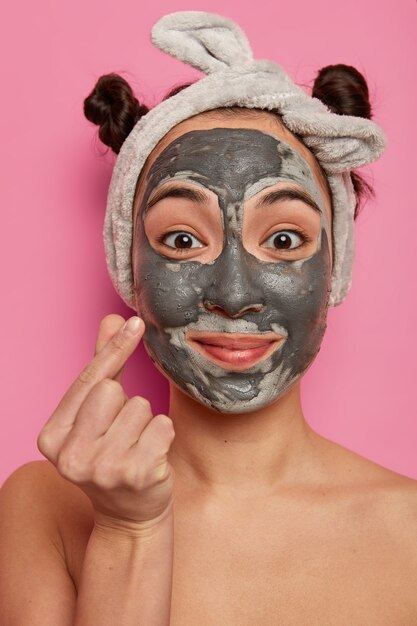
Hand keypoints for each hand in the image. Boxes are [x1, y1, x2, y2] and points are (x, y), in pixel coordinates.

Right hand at [37, 314, 175, 529]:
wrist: (129, 515)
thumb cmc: (112, 456)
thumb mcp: (97, 415)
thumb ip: (102, 367)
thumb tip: (112, 319)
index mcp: (52, 438)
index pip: (85, 381)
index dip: (113, 350)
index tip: (134, 322)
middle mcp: (70, 456)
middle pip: (111, 390)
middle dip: (125, 403)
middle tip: (122, 433)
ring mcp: (102, 469)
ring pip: (139, 406)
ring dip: (145, 421)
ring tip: (135, 447)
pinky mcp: (136, 475)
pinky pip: (161, 425)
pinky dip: (163, 434)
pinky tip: (151, 456)